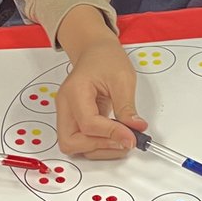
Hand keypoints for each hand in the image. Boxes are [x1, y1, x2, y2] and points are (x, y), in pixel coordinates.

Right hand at [55, 7, 147, 157]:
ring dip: (99, 149)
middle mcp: (65, 105)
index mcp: (74, 91)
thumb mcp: (123, 78)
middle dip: (98, 146)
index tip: (132, 138)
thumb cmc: (106, 59)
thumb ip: (127, 107)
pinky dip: (97, 144)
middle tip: (124, 142)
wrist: (95, 51)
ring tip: (122, 140)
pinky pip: (80, 141)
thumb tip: (136, 129)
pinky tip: (114, 137)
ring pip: (73, 146)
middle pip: (70, 141)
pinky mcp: (73, 120)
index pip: (88, 123)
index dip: (111, 134)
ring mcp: (66, 114)